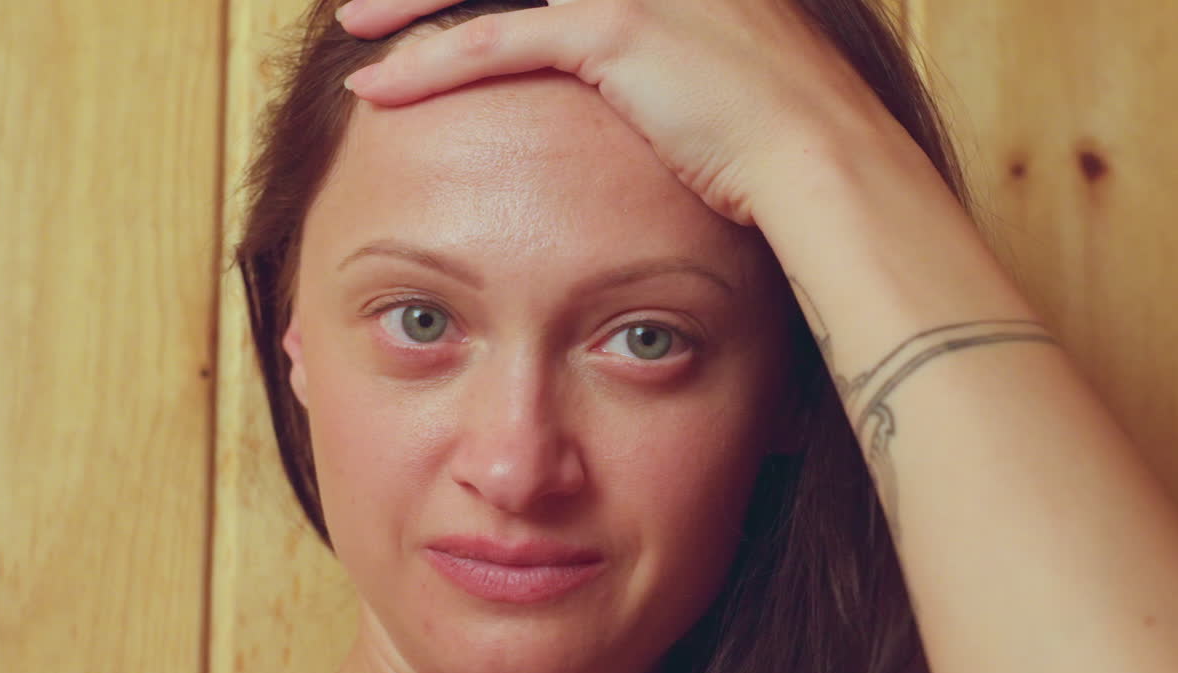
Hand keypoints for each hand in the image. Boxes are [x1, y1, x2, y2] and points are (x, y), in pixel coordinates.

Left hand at [336, 0, 908, 227]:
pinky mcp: (617, 24)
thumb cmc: (776, 126)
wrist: (821, 151)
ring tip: (356, 25)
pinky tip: (379, 86)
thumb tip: (638, 67)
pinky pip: (497, 41)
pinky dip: (431, 64)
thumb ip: (670, 36)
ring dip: (411, 2)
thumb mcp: (723, 55)